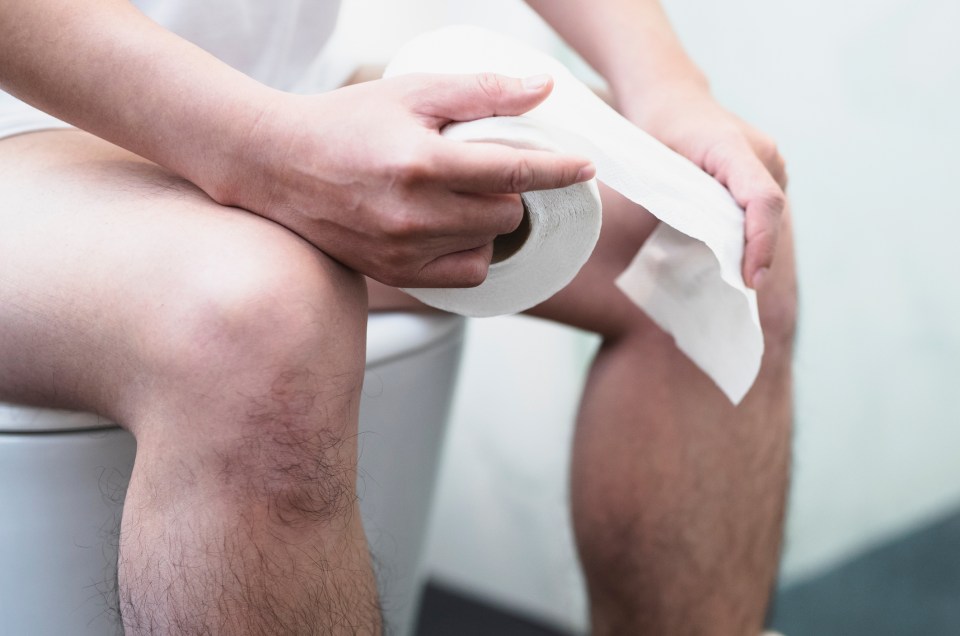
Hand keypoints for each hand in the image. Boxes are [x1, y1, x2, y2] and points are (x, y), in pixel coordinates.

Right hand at [217, 73, 593, 287]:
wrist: (278, 165)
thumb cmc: (345, 123)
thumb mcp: (412, 92)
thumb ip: (481, 91)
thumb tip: (543, 88)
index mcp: (421, 164)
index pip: (512, 171)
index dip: (557, 169)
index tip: (584, 168)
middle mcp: (414, 215)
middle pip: (505, 214)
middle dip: (511, 190)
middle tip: (492, 170)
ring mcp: (403, 251)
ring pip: (488, 247)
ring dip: (492, 223)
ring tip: (468, 199)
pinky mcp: (394, 274)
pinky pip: (463, 276)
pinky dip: (472, 253)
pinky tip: (455, 229)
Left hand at [623, 84, 786, 287]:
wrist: (671, 99)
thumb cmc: (656, 133)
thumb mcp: (657, 167)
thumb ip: (679, 201)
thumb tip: (703, 247)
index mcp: (732, 148)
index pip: (761, 200)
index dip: (760, 242)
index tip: (751, 279)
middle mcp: (763, 152)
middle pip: (769, 213)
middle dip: (758, 254)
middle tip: (740, 289)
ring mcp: (771, 160)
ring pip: (770, 214)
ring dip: (756, 244)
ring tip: (737, 274)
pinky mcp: (769, 170)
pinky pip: (764, 208)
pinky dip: (753, 232)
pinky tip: (737, 253)